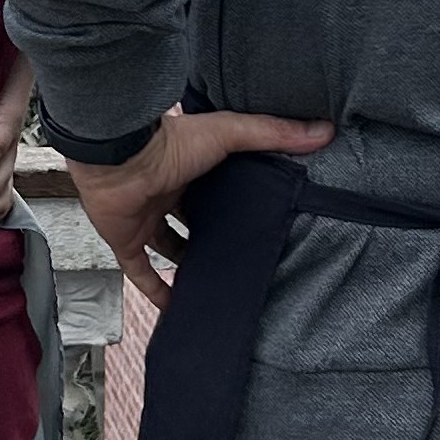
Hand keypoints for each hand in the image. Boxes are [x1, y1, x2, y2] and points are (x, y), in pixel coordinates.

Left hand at [67, 106, 334, 305]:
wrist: (117, 157)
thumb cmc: (169, 142)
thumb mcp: (229, 133)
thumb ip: (271, 133)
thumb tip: (322, 131)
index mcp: (187, 166)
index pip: (213, 187)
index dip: (232, 201)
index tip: (259, 217)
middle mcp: (164, 192)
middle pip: (191, 218)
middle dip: (211, 235)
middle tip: (241, 256)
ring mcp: (144, 217)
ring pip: (167, 246)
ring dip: (186, 263)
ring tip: (216, 282)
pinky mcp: (125, 240)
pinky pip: (140, 272)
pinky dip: (156, 290)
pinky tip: (176, 307)